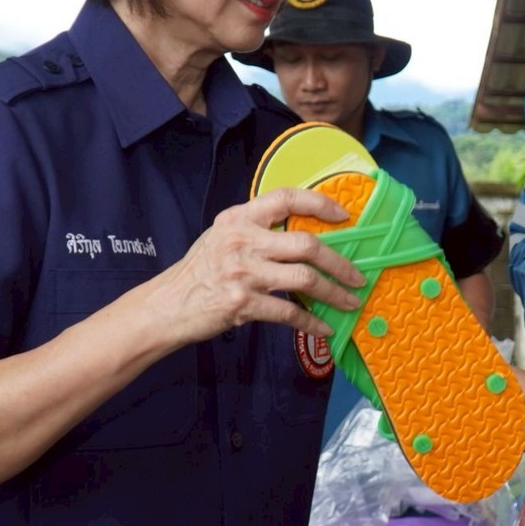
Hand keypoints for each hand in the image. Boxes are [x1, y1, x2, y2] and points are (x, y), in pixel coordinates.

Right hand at [143, 188, 365, 344]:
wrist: (167, 306)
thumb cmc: (198, 272)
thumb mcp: (221, 236)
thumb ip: (255, 230)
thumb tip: (303, 237)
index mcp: (239, 218)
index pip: (285, 198)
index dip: (319, 202)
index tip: (344, 216)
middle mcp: (242, 240)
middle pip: (306, 244)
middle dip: (340, 262)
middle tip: (357, 276)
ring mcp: (243, 272)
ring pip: (304, 278)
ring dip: (334, 292)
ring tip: (349, 301)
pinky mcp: (242, 304)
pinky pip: (289, 312)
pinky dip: (311, 322)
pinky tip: (323, 327)